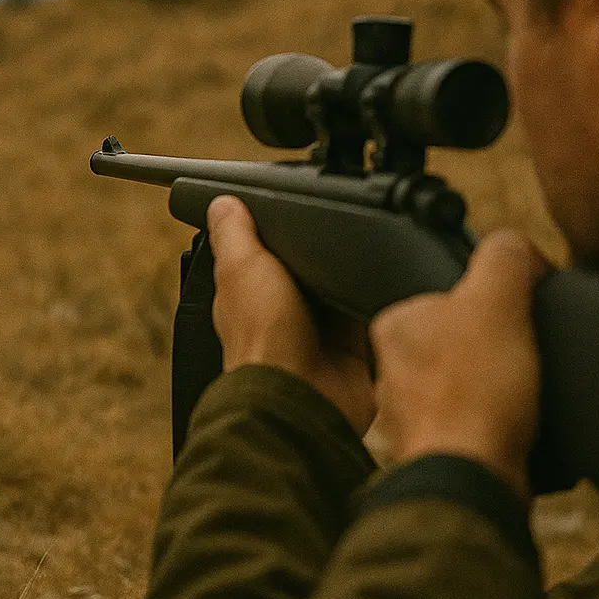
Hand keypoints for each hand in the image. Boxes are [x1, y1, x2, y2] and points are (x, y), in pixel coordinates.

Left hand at [207, 196, 375, 431]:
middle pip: (308, 269)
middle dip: (322, 253)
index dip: (277, 232)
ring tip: (359, 253)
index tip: (296, 207)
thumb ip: (235, 235)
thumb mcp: (241, 269)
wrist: (303, 396)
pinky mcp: (352, 349)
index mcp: (250, 294)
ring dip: (349, 275)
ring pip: (340, 289)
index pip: (263, 254)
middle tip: (337, 228)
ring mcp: (318, 332)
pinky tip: (377, 287)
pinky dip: (373, 302)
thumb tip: (221, 202)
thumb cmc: (262, 341)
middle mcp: (283, 313)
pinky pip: (368, 315)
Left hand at [368, 230, 548, 497]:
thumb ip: (504, 258)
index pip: (453, 293)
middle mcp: (391, 368)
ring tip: (521, 394)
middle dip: (500, 347)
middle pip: (466, 339)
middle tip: (524, 356)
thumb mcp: (497, 301)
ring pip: (472, 382)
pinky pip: (479, 423)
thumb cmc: (473, 393)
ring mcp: (412, 412)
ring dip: (502, 387)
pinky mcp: (438, 448)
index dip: (497, 300)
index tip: (519, 316)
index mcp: (393, 323)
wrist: (473, 479)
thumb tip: (518, 250)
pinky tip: (516, 424)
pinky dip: (501, 423)